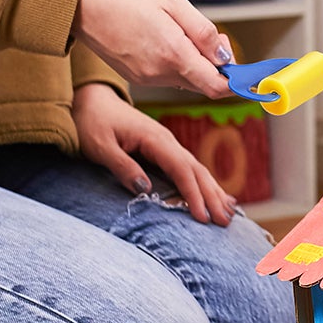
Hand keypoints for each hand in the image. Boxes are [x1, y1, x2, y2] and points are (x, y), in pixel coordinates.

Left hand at [73, 82, 237, 225]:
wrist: (93, 100)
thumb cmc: (93, 122)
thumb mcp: (100, 146)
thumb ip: (122, 166)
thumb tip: (145, 189)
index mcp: (154, 139)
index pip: (181, 169)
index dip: (193, 194)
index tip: (202, 216)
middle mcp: (168, 141)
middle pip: (197, 170)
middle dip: (212, 196)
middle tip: (224, 222)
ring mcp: (169, 144)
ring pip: (198, 169)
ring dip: (214, 192)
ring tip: (229, 214)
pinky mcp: (165, 150)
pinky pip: (190, 168)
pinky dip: (205, 184)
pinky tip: (217, 196)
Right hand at [75, 0, 231, 98]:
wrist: (79, 1)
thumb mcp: (173, 3)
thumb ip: (202, 33)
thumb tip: (224, 57)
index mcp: (173, 55)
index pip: (217, 86)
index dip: (236, 80)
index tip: (247, 71)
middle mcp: (159, 74)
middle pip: (203, 82)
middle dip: (217, 65)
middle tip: (212, 36)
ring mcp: (145, 77)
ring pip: (185, 78)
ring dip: (196, 61)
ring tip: (184, 29)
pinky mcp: (135, 75)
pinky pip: (167, 74)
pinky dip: (176, 61)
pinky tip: (166, 36)